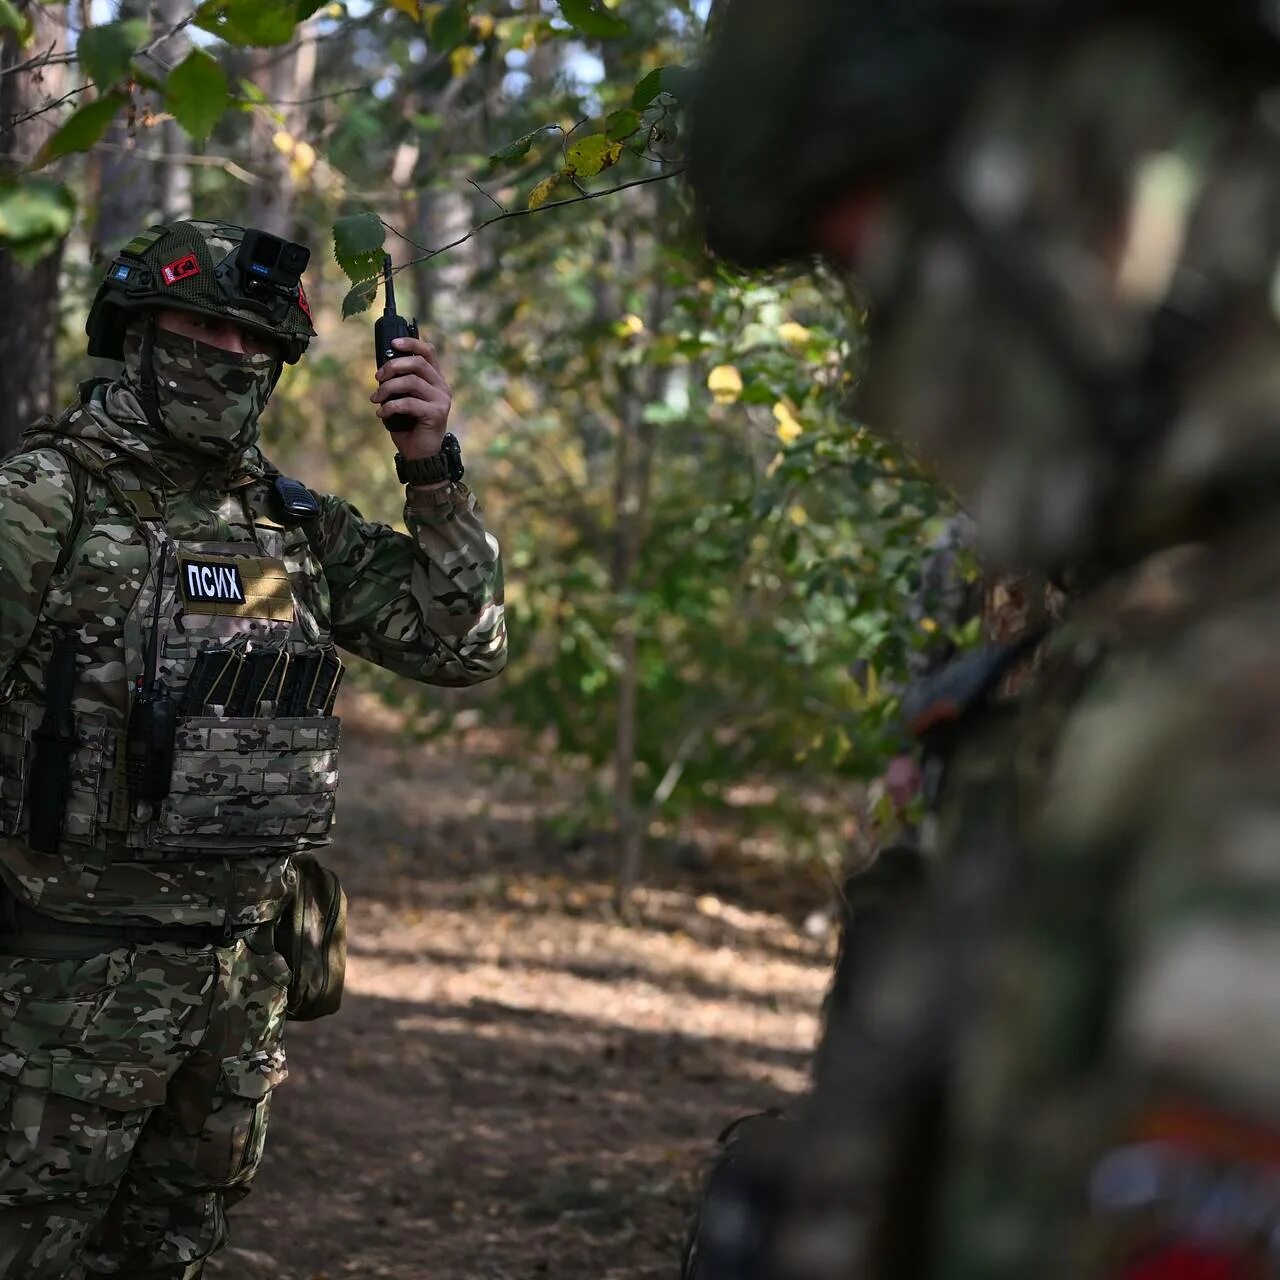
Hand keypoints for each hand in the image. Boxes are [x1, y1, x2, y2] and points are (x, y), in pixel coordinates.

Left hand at [370, 335, 452, 462]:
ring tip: (376, 399)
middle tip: (378, 378)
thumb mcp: (403, 399)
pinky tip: (381, 414)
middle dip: (393, 366)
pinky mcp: (436, 414)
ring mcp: (442, 400)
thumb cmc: (409, 427)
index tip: (392, 344)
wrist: (420, 455)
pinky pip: (409, 403)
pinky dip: (390, 406)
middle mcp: (442, 387)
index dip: (411, 343)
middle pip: (418, 363)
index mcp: (436, 380)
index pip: (428, 352)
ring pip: (411, 381)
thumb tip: (382, 369)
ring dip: (388, 388)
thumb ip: (400, 383)